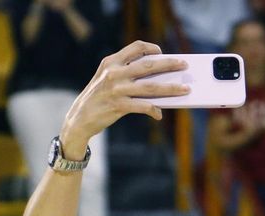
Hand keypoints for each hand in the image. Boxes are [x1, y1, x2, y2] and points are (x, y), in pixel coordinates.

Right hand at [59, 42, 188, 153]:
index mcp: (111, 62)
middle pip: (148, 65)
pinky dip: (153, 110)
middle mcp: (114, 73)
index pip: (136, 47)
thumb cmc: (97, 98)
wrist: (79, 118)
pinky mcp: (119, 106)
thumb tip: (155, 78)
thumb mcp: (106, 79)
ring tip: (185, 89)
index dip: (151, 48)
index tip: (161, 53)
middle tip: (184, 64)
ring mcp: (117, 90)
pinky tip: (159, 114)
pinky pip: (143, 106)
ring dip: (170, 88)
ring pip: (150, 87)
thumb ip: (125, 73)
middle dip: (169, 64)